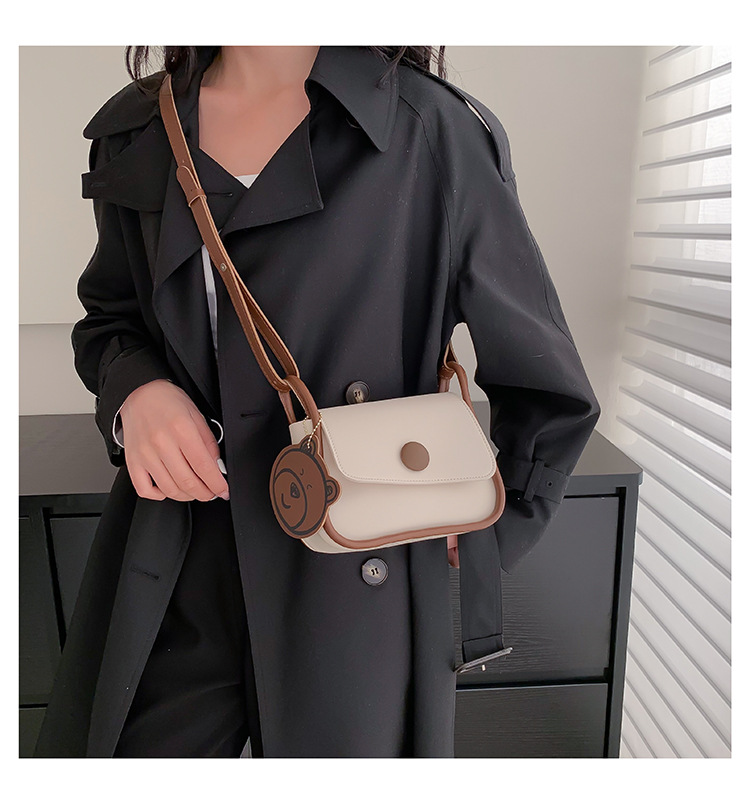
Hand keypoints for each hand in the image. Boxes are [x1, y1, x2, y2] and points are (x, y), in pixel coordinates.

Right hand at [119, 379, 229, 501]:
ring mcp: (145, 454)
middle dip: (205, 494)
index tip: (223, 490)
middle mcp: (161, 443)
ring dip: (186, 496)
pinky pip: (145, 489)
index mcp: (182, 429)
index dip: (217, 484)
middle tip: (212, 493)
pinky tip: (169, 489)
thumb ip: (209, 442)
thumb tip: (217, 467)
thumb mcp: (197, 416)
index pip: (204, 466)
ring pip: (169, 489)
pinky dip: (159, 495)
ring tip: (195, 491)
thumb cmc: (169, 402)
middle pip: (187, 482)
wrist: (140, 393)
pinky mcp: (133, 461)